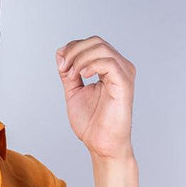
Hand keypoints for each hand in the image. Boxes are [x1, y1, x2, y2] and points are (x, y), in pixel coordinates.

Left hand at [55, 36, 135, 159]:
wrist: (101, 145)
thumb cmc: (92, 123)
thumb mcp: (74, 91)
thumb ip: (69, 73)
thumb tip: (60, 53)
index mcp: (110, 68)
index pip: (92, 43)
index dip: (73, 48)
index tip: (61, 65)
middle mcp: (120, 67)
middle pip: (97, 42)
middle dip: (74, 51)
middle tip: (64, 69)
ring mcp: (124, 74)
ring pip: (102, 48)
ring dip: (80, 59)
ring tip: (71, 75)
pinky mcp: (125, 84)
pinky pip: (109, 63)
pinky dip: (91, 65)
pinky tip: (82, 76)